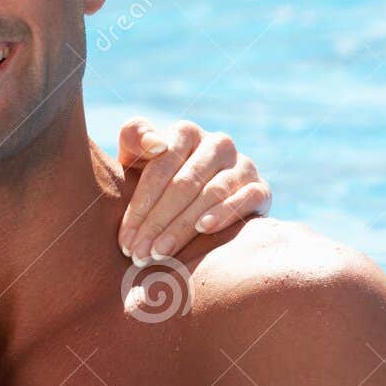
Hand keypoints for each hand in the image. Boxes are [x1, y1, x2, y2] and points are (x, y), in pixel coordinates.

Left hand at [116, 118, 271, 264]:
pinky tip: (204, 229)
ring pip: (211, 193)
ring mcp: (243, 164)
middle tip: (138, 253)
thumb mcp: (138, 155)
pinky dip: (225, 213)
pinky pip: (246, 198)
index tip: (124, 238)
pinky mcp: (261, 187)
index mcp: (186, 132)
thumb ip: (135, 136)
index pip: (160, 168)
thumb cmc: (158, 178)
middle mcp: (218, 143)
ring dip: (183, 226)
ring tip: (160, 252)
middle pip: (184, 183)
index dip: (140, 204)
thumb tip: (156, 143)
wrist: (196, 200)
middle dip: (157, 222)